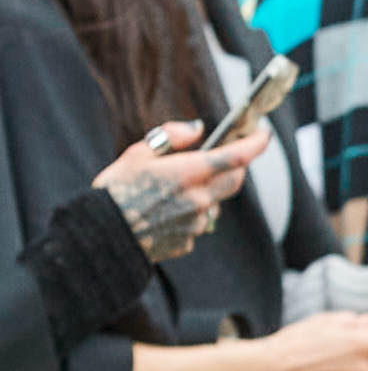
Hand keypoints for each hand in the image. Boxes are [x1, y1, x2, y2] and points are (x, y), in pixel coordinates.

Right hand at [97, 132, 254, 260]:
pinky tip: (163, 212)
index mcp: (188, 173)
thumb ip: (171, 137)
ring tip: (174, 188)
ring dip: (207, 192)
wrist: (100, 237)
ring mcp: (195, 223)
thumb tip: (197, 129)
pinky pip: (198, 223)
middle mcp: (199, 199)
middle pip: (234, 180)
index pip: (236, 157)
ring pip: (215, 203)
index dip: (254, 144)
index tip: (264, 135)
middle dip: (236, 166)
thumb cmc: (115, 190)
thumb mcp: (137, 153)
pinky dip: (190, 213)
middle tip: (227, 156)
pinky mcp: (188, 241)